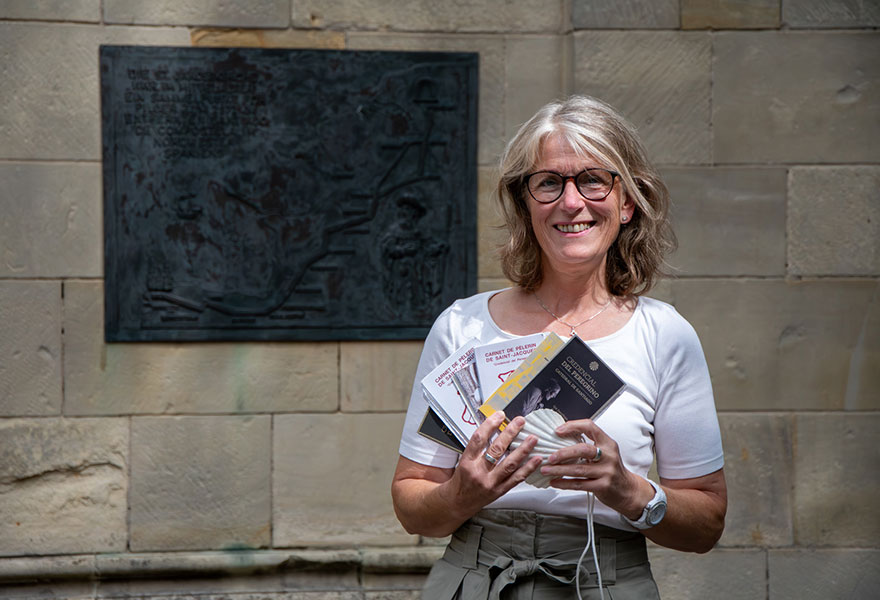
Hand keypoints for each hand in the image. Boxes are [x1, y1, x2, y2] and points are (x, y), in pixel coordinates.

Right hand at [443, 412, 542, 517]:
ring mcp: (490, 483)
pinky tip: (536, 459)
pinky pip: (516, 479)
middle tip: (520, 422)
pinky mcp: (499, 491)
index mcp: (467, 462)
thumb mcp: (462, 461)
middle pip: (497, 449)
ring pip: (510, 464)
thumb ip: (476, 447)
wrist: (457, 503)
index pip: (479, 439)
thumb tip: (492, 429)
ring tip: (532, 439)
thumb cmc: (461, 481)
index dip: (490, 425)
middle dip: (510, 433)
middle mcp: (479, 472)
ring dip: (523, 450)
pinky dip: (528, 468)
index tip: (499, 415)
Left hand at [539, 418, 654, 519]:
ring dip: (559, 470)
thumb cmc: (612, 469)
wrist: (627, 490)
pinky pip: (579, 484)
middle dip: (563, 453)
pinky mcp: (602, 486)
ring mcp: (606, 472)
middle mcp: (608, 456)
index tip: (558, 431)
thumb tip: (561, 439)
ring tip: (546, 470)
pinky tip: (555, 482)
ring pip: (578, 469)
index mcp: (607, 443)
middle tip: (550, 457)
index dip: (572, 426)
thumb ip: (589, 445)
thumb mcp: (605, 452)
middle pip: (583, 450)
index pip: (590, 427)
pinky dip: (564, 483)